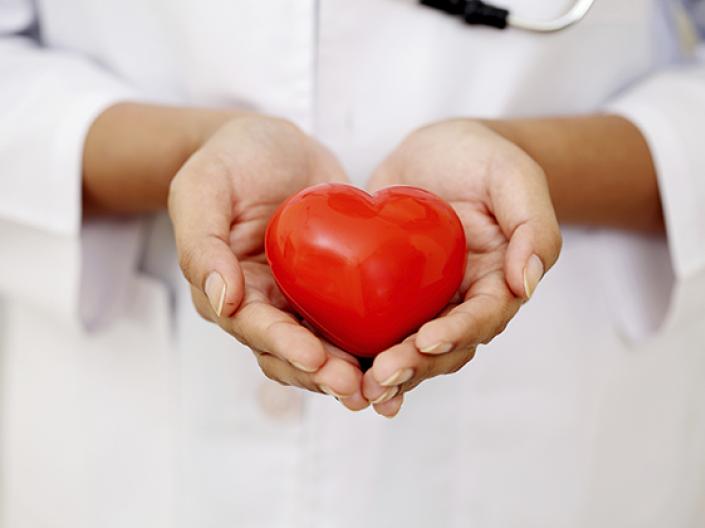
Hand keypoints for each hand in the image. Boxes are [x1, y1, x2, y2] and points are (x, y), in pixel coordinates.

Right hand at [169, 115, 367, 410]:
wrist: (273, 143)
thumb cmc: (230, 159)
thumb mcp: (202, 188)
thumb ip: (201, 242)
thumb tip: (220, 299)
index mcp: (229, 289)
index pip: (255, 329)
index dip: (284, 347)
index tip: (316, 358)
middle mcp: (266, 303)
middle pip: (292, 353)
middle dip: (323, 373)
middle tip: (358, 388)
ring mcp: (302, 298)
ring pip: (326, 347)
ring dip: (351, 370)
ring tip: (385, 384)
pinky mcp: (335, 285)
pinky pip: (354, 318)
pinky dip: (375, 340)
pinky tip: (405, 351)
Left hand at [363, 120, 561, 416]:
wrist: (437, 150)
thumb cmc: (481, 158)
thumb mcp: (515, 176)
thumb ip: (533, 225)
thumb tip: (526, 283)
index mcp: (496, 281)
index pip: (482, 317)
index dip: (457, 333)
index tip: (427, 341)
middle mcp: (460, 301)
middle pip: (443, 348)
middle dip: (414, 366)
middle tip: (381, 377)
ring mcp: (423, 301)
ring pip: (408, 348)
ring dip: (387, 372)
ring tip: (359, 389)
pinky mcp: (387, 294)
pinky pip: (374, 327)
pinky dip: (357, 351)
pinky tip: (332, 370)